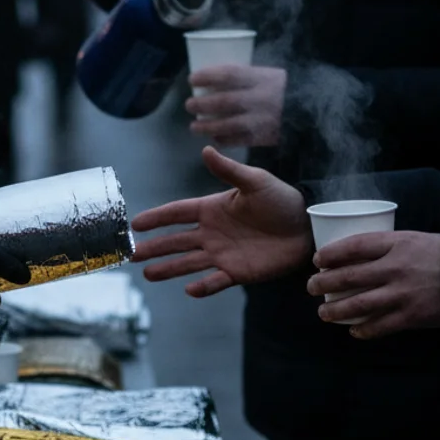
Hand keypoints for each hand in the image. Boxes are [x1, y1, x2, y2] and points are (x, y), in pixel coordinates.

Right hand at [131, 146, 312, 296]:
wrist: (307, 226)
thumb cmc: (282, 199)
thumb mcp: (255, 181)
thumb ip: (228, 170)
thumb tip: (206, 149)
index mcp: (212, 209)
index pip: (177, 213)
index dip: (156, 218)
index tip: (135, 224)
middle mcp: (212, 233)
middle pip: (175, 241)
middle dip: (154, 247)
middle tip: (132, 255)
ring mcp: (222, 254)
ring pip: (188, 263)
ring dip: (168, 268)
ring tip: (148, 274)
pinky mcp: (237, 272)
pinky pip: (215, 281)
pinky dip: (202, 286)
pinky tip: (188, 289)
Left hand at [187, 65, 287, 146]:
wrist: (313, 110)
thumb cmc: (283, 88)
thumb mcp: (268, 74)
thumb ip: (245, 76)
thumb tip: (210, 78)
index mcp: (263, 77)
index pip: (229, 74)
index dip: (207, 76)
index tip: (192, 80)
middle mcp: (263, 98)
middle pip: (225, 101)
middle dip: (202, 104)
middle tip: (189, 105)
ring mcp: (264, 119)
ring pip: (229, 124)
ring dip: (207, 126)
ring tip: (194, 126)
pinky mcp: (266, 137)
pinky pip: (240, 141)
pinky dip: (224, 140)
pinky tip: (214, 138)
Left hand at [308, 232, 439, 338]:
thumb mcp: (412, 239)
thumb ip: (386, 247)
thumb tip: (356, 254)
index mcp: (395, 244)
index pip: (353, 246)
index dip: (330, 254)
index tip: (317, 260)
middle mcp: (394, 268)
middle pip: (348, 277)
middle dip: (323, 283)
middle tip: (311, 287)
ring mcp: (401, 294)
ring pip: (357, 305)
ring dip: (335, 310)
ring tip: (323, 313)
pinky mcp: (411, 316)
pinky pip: (379, 326)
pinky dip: (363, 330)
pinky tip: (353, 331)